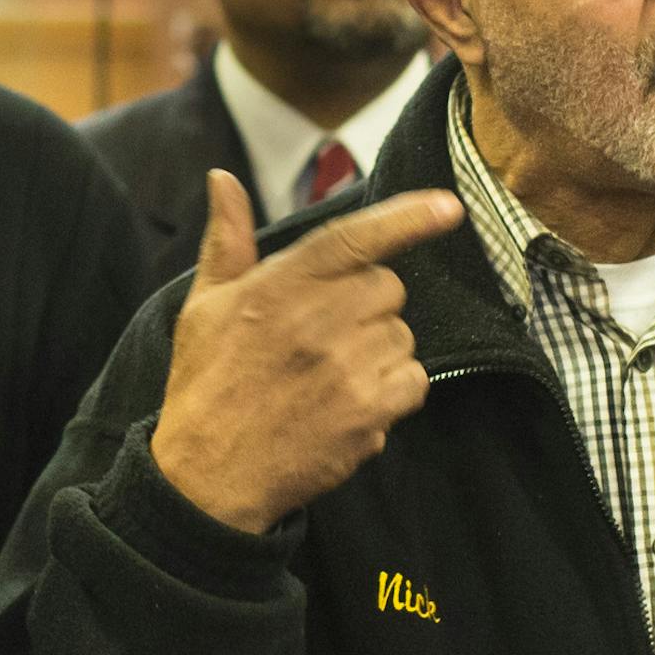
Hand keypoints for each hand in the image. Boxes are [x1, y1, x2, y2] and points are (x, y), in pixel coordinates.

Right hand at [150, 170, 463, 532]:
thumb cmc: (206, 385)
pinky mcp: (368, 412)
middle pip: (388, 287)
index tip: (449, 206)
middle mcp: (319, 319)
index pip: (355, 236)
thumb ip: (226, 238)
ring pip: (402, 335)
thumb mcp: (204, 305)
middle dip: (368, 305)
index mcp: (280, 284)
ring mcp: (348, 367)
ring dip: (380, 351)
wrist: (206, 476)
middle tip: (326, 336)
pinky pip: (414, 382)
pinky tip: (351, 404)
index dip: (407, 217)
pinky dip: (394, 392)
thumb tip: (222, 178)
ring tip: (330, 377)